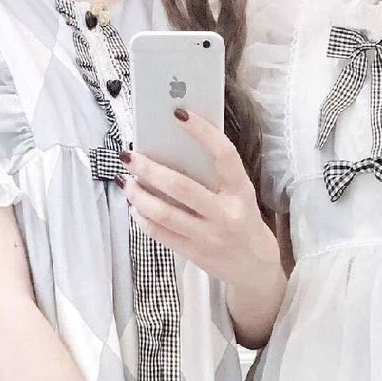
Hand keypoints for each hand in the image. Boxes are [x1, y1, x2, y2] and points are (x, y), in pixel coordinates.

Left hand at [122, 109, 284, 344]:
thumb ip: (215, 175)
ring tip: (126, 181)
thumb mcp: (240, 195)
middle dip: (149, 169)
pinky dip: (142, 218)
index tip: (179, 114)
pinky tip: (134, 206)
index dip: (203, 132)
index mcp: (241, 192)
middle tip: (128, 155)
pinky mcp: (194, 253)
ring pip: (164, 213)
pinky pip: (160, 234)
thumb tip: (173, 147)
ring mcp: (209, 236)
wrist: (255, 267)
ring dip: (139, 195)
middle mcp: (226, 214)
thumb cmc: (243, 220)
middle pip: (181, 187)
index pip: (224, 155)